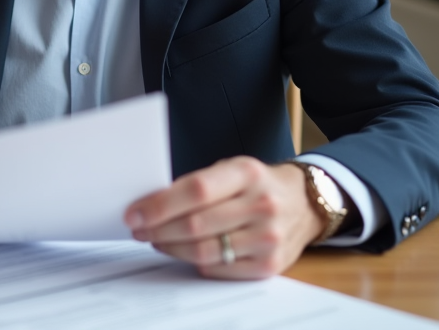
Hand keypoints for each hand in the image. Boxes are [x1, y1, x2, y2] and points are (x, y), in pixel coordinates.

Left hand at [124, 157, 323, 278]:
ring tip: (156, 240)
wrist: (304, 203)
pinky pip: (219, 269)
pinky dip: (195, 263)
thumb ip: (198, 184)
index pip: (195, 190)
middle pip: (196, 224)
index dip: (160, 205)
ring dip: (171, 248)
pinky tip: (184, 252)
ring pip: (204, 251)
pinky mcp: (269, 264)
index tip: (135, 213)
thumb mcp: (232, 170)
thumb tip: (151, 204)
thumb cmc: (257, 185)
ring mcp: (268, 237)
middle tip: (139, 229)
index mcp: (247, 172)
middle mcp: (262, 205)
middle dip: (158, 229)